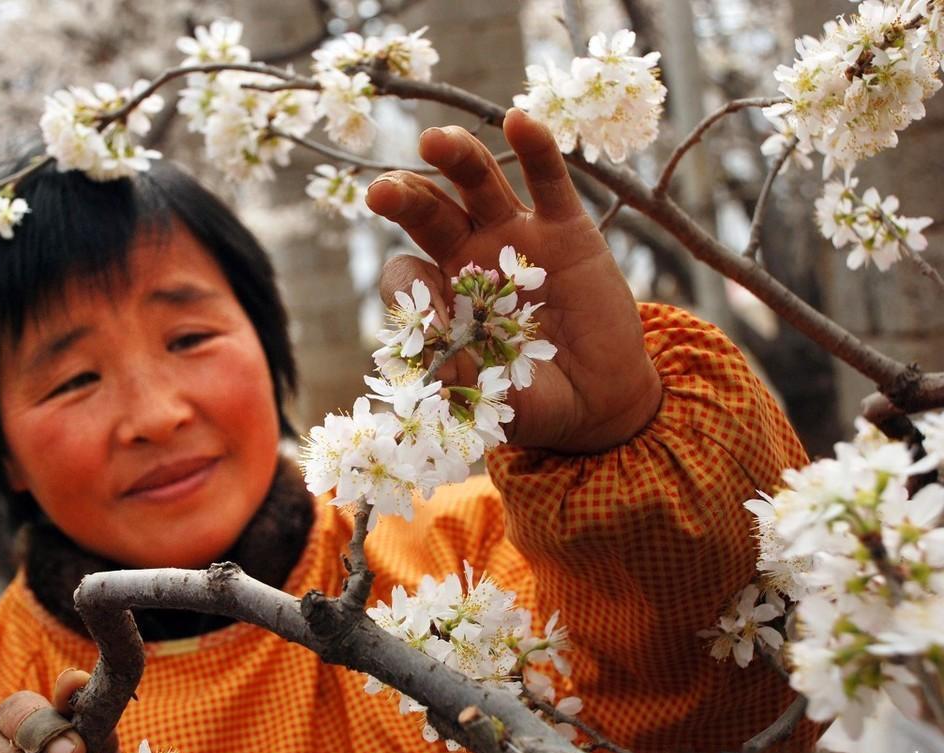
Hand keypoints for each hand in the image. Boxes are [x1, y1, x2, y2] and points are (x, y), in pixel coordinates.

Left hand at [367, 108, 661, 453]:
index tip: (419, 317)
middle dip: (404, 197)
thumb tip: (424, 335)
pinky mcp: (568, 229)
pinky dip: (537, 148)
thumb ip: (454, 370)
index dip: (405, 287)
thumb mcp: (487, 397)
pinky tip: (520, 120)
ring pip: (479, 182)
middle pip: (428, 212)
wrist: (600, 403)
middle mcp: (471, 256)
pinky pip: (549, 180)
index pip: (404, 272)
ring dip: (456, 156)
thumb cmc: (532, 402)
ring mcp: (518, 236)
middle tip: (381, 191)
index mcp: (441, 297)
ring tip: (434, 141)